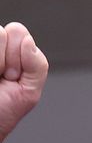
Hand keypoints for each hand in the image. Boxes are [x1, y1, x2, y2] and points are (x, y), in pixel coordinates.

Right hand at [0, 23, 47, 141]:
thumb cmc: (3, 111)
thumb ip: (37, 65)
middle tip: (3, 78)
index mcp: (13, 51)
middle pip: (7, 31)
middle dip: (10, 60)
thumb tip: (28, 41)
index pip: (19, 33)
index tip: (14, 77)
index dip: (20, 57)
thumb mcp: (29, 91)